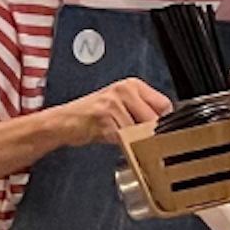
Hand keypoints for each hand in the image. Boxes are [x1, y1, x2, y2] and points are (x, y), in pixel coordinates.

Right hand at [43, 77, 172, 149]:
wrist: (64, 121)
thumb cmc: (92, 114)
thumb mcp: (120, 104)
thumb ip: (142, 110)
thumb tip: (165, 126)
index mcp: (131, 85)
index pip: (164, 104)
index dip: (163, 122)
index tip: (160, 131)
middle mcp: (124, 91)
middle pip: (154, 119)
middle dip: (148, 133)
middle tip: (138, 137)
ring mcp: (114, 104)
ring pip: (139, 131)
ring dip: (133, 140)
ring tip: (119, 136)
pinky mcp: (105, 119)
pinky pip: (124, 138)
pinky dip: (121, 144)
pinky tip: (110, 137)